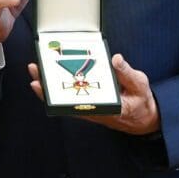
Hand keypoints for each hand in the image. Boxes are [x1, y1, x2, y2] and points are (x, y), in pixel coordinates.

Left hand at [27, 55, 160, 134]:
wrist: (144, 118)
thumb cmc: (141, 101)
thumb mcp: (140, 85)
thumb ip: (127, 73)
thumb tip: (115, 59)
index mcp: (107, 107)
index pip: (78, 104)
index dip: (58, 96)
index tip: (44, 85)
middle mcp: (94, 110)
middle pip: (65, 101)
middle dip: (47, 87)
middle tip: (35, 70)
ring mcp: (89, 109)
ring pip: (64, 99)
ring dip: (49, 86)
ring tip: (36, 70)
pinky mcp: (89, 105)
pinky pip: (69, 98)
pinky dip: (58, 88)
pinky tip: (47, 77)